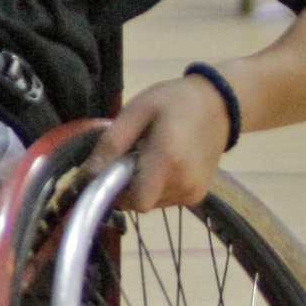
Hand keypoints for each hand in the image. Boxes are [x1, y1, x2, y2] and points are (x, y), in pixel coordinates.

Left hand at [86, 75, 233, 211]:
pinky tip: (163, 163)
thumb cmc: (173, 102)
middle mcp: (184, 183)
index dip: (116, 191)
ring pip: (151, 203)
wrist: (219, 104)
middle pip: (139, 203)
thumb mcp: (136, 112)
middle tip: (132, 156)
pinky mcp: (198, 195)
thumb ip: (111, 144)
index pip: (134, 201)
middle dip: (127, 186)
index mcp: (168, 161)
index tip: (111, 170)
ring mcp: (194, 192)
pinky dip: (156, 187)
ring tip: (149, 156)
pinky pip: (165, 200)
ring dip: (142, 186)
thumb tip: (87, 175)